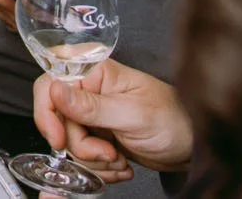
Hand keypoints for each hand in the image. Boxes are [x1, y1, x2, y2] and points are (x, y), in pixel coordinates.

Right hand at [33, 60, 192, 176]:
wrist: (194, 148)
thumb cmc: (174, 120)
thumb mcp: (133, 115)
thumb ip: (92, 105)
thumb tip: (55, 90)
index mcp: (94, 73)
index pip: (50, 84)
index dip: (47, 113)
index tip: (59, 139)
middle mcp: (89, 92)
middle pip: (59, 121)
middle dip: (81, 146)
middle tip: (108, 153)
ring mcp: (92, 116)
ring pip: (69, 143)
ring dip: (94, 160)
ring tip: (120, 159)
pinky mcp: (98, 136)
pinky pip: (83, 156)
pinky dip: (100, 168)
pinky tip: (121, 165)